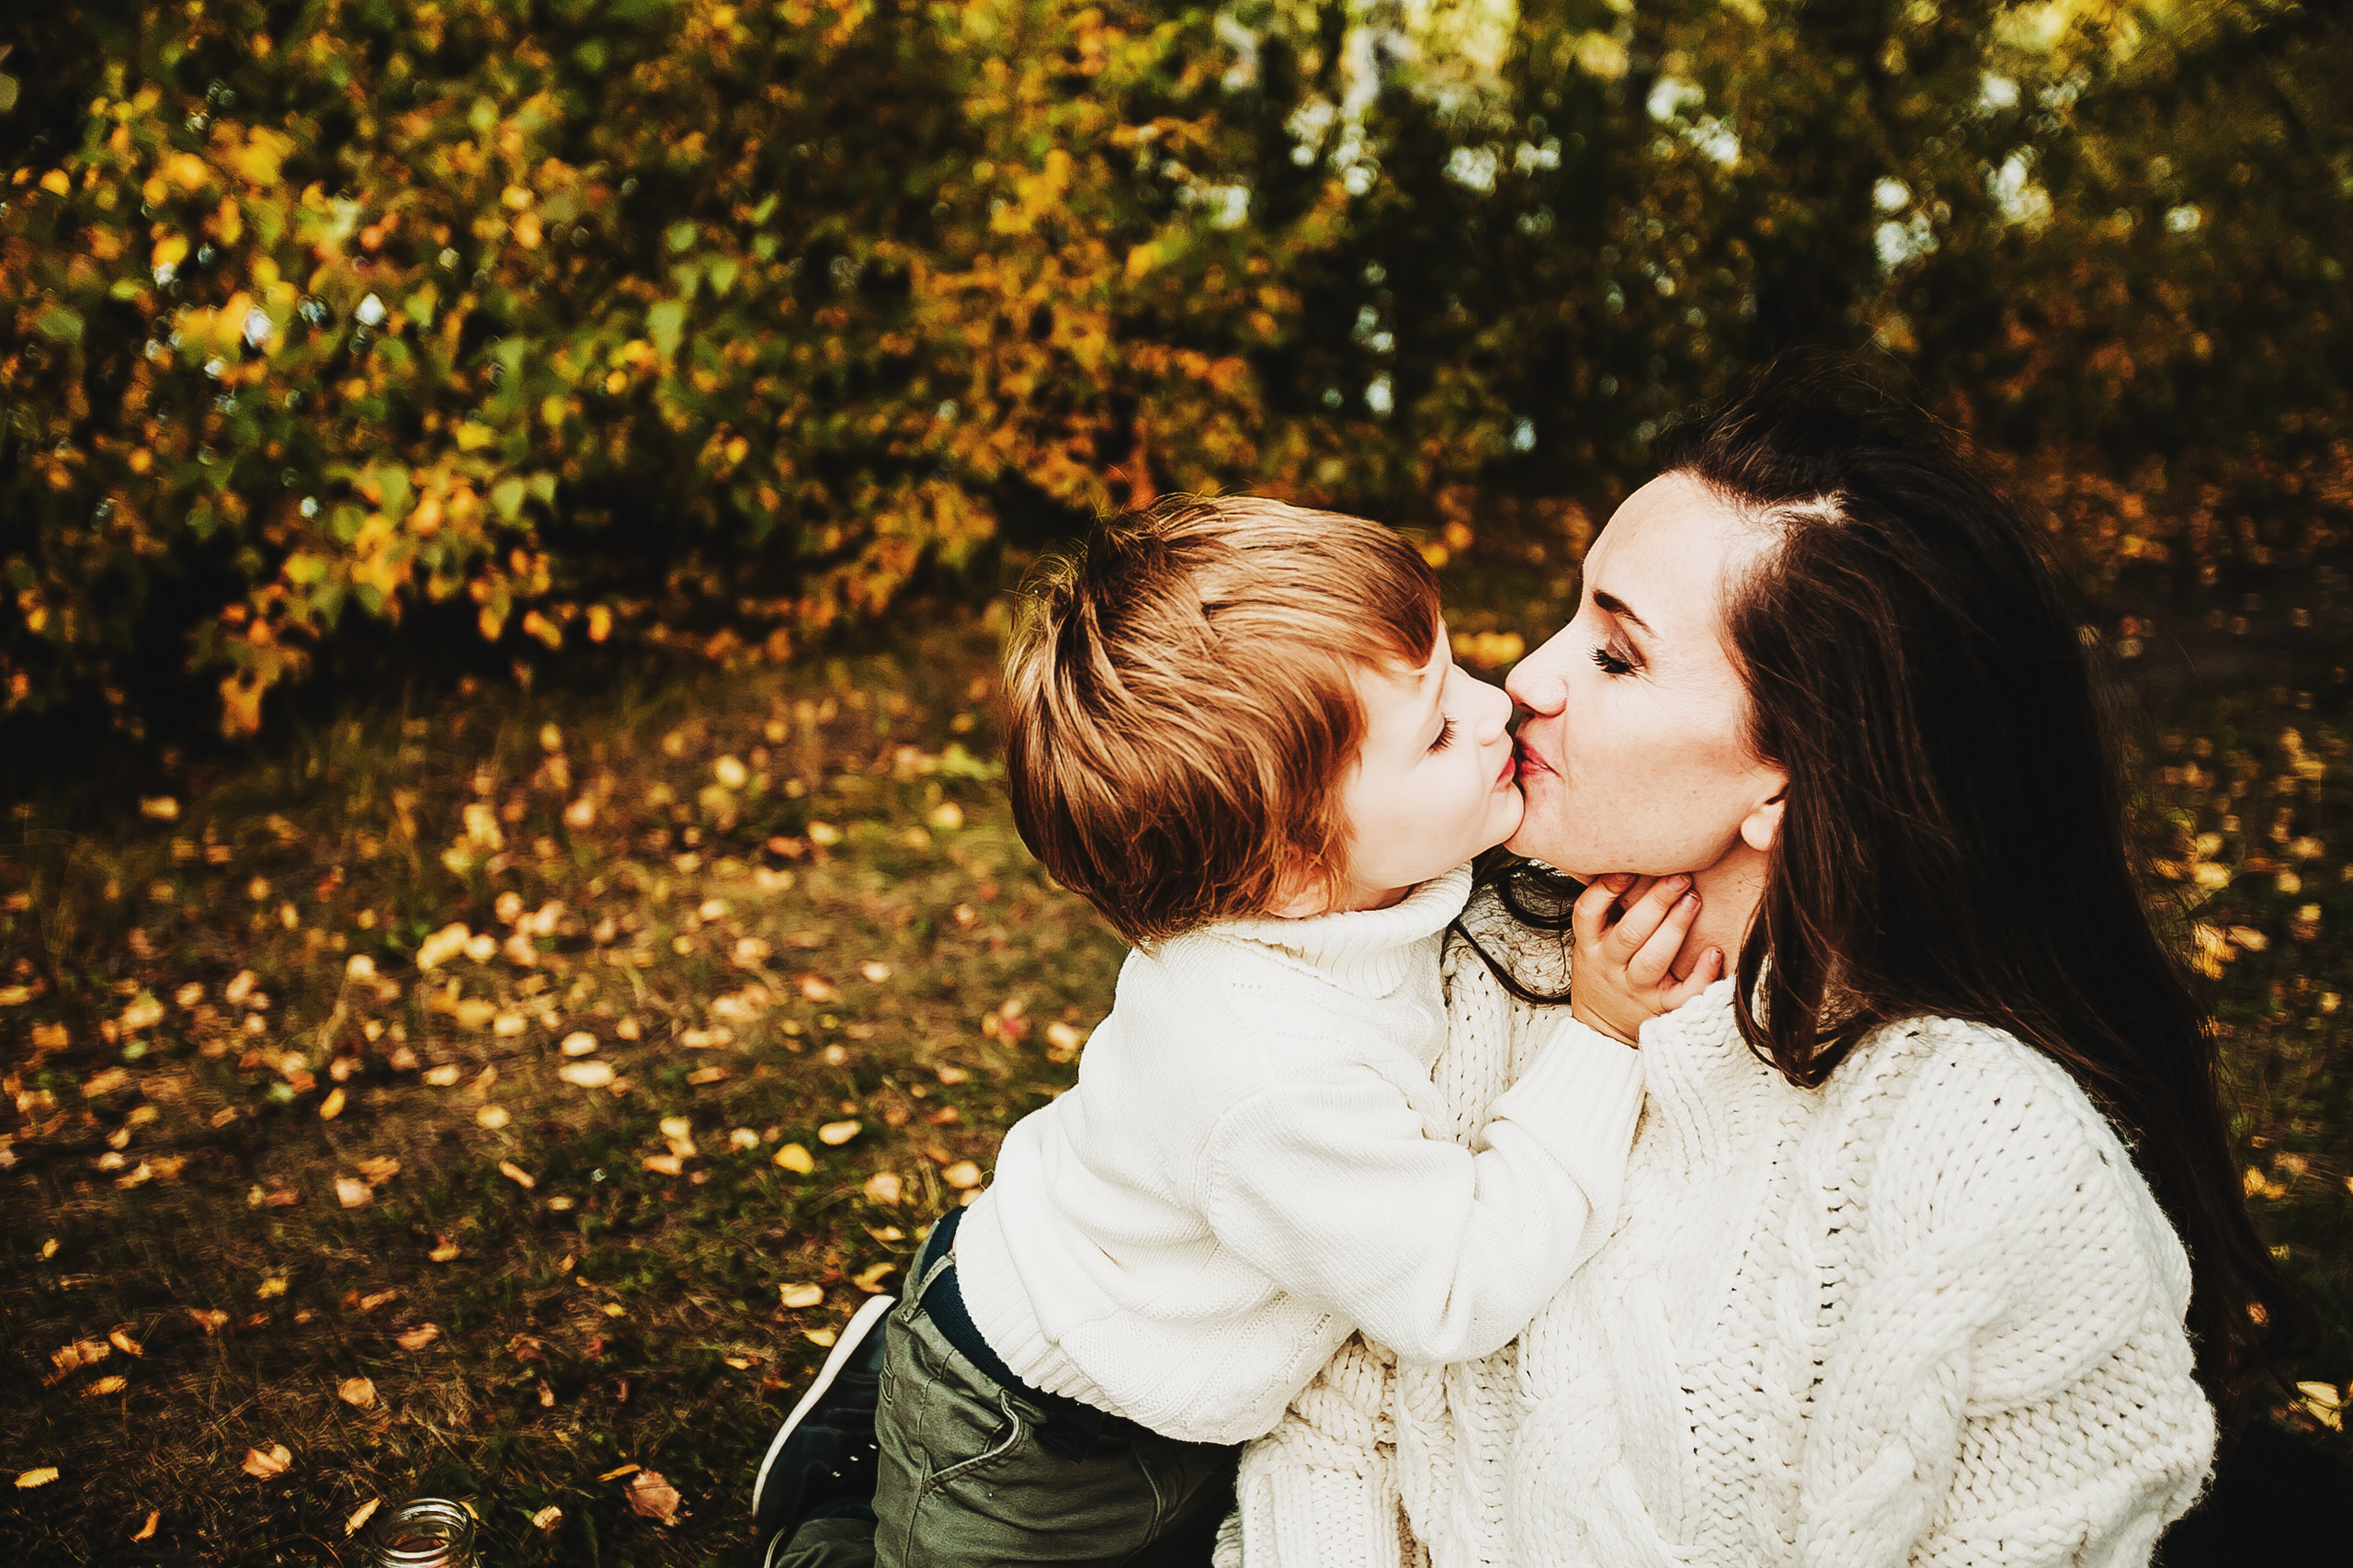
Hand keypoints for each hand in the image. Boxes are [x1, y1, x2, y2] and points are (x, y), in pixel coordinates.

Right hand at [1567, 873, 1724, 1047]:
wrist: (1602, 1032)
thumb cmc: (1604, 974)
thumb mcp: (1591, 943)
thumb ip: (1606, 910)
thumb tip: (1632, 860)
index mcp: (1591, 946)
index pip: (1587, 913)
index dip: (1605, 889)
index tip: (1628, 867)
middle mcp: (1610, 967)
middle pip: (1630, 933)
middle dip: (1656, 902)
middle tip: (1679, 877)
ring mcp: (1636, 989)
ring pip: (1653, 959)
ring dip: (1675, 927)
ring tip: (1693, 900)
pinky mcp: (1661, 1008)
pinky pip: (1683, 993)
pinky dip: (1700, 974)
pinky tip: (1714, 952)